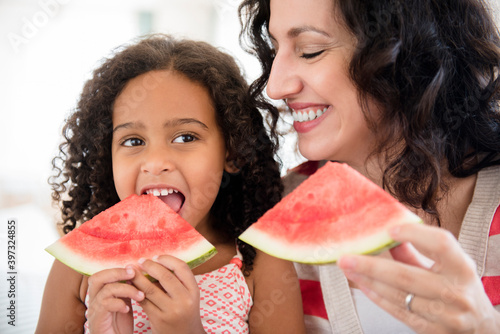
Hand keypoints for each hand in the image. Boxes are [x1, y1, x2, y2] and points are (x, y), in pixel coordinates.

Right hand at [87, 267, 144, 333]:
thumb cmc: (120, 327)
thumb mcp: (125, 303)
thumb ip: (127, 290)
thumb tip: (137, 273)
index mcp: (100, 295)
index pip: (102, 274)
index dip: (117, 269)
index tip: (135, 269)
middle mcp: (94, 301)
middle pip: (97, 278)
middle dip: (117, 272)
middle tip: (133, 274)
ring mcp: (94, 311)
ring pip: (106, 290)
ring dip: (126, 289)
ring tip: (140, 296)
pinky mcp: (97, 321)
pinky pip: (105, 305)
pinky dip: (119, 303)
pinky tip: (128, 309)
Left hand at [131, 255, 204, 333]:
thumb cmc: (185, 312)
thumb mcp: (188, 296)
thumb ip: (176, 281)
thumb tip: (154, 263)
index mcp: (194, 290)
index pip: (181, 267)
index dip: (167, 259)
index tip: (156, 257)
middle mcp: (184, 300)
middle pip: (165, 276)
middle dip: (150, 266)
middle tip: (141, 261)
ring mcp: (171, 310)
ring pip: (151, 289)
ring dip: (138, 278)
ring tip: (131, 272)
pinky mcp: (158, 319)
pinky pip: (144, 301)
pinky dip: (136, 291)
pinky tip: (132, 286)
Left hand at [338, 223, 499, 332]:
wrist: (480, 328)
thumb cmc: (460, 287)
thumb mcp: (449, 265)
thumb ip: (419, 249)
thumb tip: (388, 231)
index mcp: (462, 268)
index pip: (441, 244)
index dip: (414, 235)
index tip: (389, 229)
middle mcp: (455, 293)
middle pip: (407, 276)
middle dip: (372, 265)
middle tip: (346, 257)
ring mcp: (444, 316)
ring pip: (397, 295)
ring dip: (367, 280)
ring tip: (347, 268)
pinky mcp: (431, 331)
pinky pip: (397, 311)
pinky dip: (376, 296)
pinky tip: (362, 284)